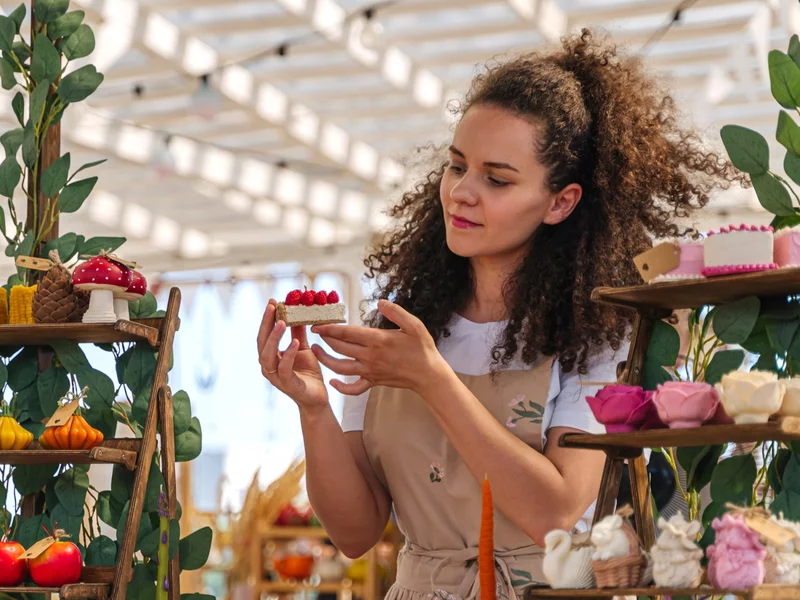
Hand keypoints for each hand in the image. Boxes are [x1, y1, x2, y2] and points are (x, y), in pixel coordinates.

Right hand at [257, 299, 328, 411]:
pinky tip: (294, 343)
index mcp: (271, 356)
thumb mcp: (304, 349)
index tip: (272, 301)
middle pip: (261, 342)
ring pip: (267, 355)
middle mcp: (268, 366)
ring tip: (282, 322)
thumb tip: (298, 313)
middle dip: (266, 323)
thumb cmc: (308, 373)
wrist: (317, 398)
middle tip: (272, 307)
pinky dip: (288, 354)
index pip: (265, 334)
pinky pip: (283, 368)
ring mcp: (275, 376)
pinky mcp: (287, 385)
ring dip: (274, 338)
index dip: (267, 318)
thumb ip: (298, 333)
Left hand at [310, 300, 448, 395]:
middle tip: (316, 332)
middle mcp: (370, 356)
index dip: (329, 328)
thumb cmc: (422, 349)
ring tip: (316, 352)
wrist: (429, 375)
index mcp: (378, 340)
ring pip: (340, 368)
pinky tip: (333, 383)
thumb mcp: (414, 325)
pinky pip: (353, 388)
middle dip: (324, 339)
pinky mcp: (373, 382)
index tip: (318, 324)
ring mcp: (370, 371)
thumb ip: (396, 312)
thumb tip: (380, 302)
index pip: (346, 332)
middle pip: (339, 348)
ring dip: (325, 360)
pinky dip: (341, 388)